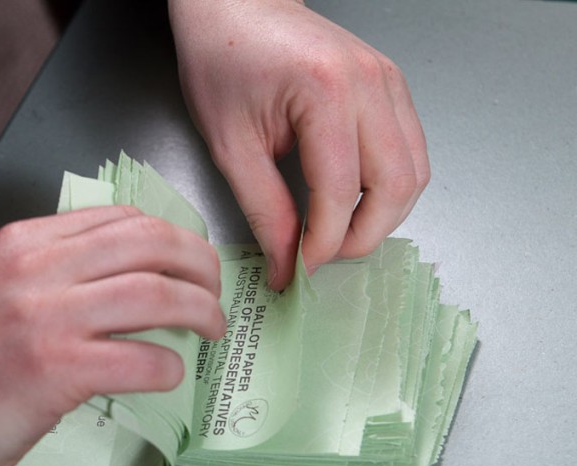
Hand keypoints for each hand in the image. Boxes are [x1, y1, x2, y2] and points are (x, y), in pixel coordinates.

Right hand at [0, 206, 225, 465]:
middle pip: (150, 244)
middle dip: (200, 263)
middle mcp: (36, 270)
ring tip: (212, 327)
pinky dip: (169, 366)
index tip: (189, 259)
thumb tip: (119, 274)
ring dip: (200, 310)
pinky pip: (140, 359)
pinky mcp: (54, 372)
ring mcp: (45, 318)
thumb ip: (49, 271)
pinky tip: (169, 374)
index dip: (171, 237)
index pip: (120, 219)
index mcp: (22, 244)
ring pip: (157, 295)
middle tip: (215, 289)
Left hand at [169, 0, 429, 288]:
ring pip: (415, 172)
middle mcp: (369, 83)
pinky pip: (410, 149)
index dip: (324, 243)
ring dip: (382, 215)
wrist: (235, 8)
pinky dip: (389, 186)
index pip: (341, 193)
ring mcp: (388, 81)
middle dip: (363, 236)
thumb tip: (286, 264)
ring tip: (337, 232)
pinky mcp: (391, 85)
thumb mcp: (231, 145)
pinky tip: (353, 199)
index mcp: (325, 92)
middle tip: (324, 256)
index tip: (302, 268)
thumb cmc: (222, 58)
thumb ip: (264, 210)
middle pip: (397, 186)